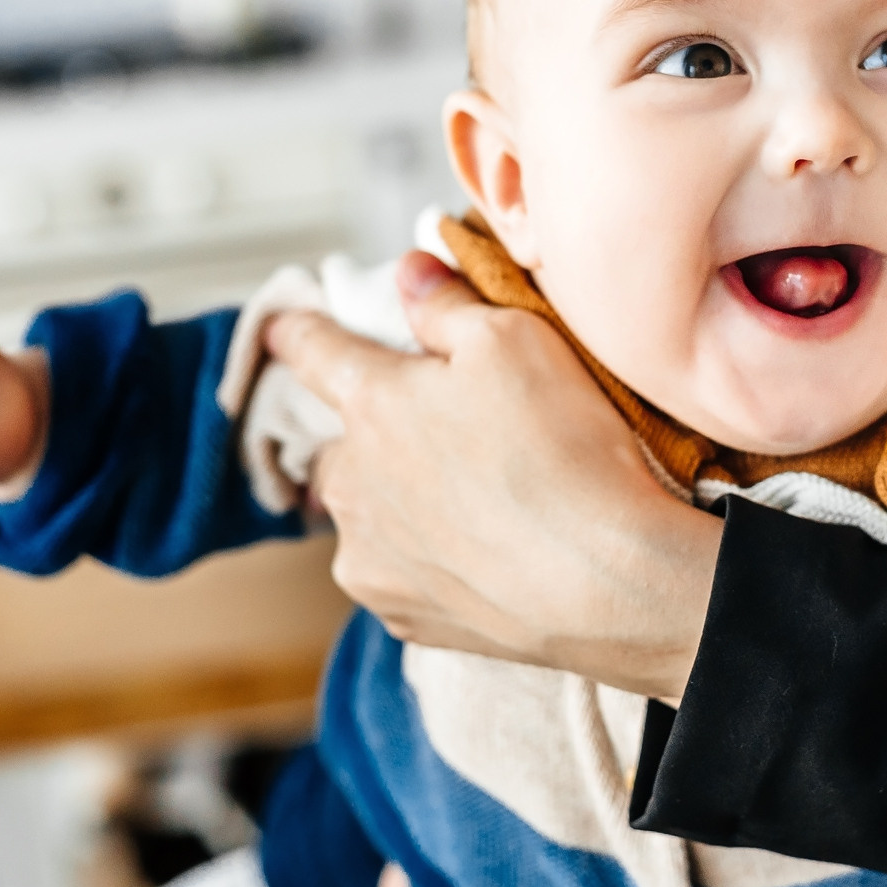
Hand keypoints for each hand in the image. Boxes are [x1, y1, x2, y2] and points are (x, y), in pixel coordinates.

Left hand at [264, 253, 722, 699]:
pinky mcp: (400, 614)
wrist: (605, 581)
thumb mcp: (514, 338)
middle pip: (347, 442)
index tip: (280, 326)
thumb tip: (409, 273)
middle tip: (453, 435)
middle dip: (382, 434)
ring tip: (482, 501)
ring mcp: (369, 554)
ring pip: (370, 512)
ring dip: (403, 500)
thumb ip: (447, 304)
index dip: (298, 332)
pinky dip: (430, 559)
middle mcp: (350, 481)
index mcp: (371, 402)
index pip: (313, 352)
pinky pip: (399, 572)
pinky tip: (485, 551)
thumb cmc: (561, 449)